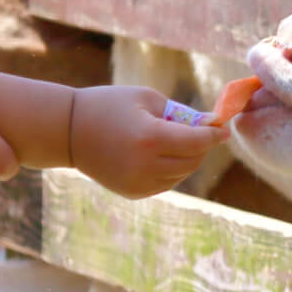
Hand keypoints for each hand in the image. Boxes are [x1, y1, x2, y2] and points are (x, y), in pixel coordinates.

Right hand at [70, 86, 227, 199]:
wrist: (68, 131)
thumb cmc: (109, 106)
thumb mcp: (146, 99)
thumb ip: (181, 113)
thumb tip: (211, 124)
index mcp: (150, 138)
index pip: (197, 142)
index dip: (214, 135)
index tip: (223, 128)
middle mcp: (146, 165)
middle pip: (192, 160)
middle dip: (200, 146)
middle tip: (197, 131)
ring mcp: (138, 183)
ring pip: (181, 174)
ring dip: (186, 158)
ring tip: (171, 139)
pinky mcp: (132, 192)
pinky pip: (165, 183)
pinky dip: (170, 170)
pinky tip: (157, 154)